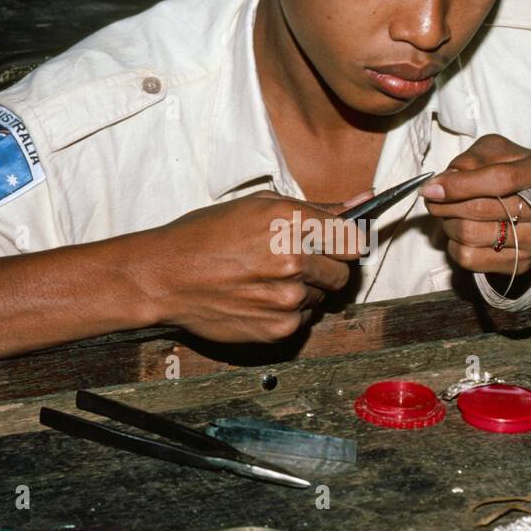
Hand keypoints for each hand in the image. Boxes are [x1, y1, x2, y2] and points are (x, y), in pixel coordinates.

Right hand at [141, 190, 369, 342]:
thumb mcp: (260, 206)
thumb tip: (364, 201)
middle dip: (325, 268)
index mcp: (292, 222)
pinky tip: (259, 298)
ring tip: (266, 280)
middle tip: (292, 263)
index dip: (346, 244)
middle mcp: (295, 261)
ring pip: (322, 297)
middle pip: (343, 273)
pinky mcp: (279, 328)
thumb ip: (318, 209)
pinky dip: (288, 312)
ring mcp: (288, 298)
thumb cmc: (208, 235)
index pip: (355, 241)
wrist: (166, 275)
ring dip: (304, 290)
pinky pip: (303, 319)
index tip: (335, 246)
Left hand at [419, 135, 530, 273]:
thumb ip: (475, 158)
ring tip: (448, 214)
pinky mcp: (525, 264)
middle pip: (484, 210)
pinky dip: (455, 245)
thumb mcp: (505, 152)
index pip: (501, 179)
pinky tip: (460, 233)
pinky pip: (472, 259)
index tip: (432, 188)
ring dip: (449, 224)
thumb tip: (444, 180)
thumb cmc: (525, 173)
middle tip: (432, 199)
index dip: (461, 184)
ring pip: (473, 236)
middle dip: (446, 204)